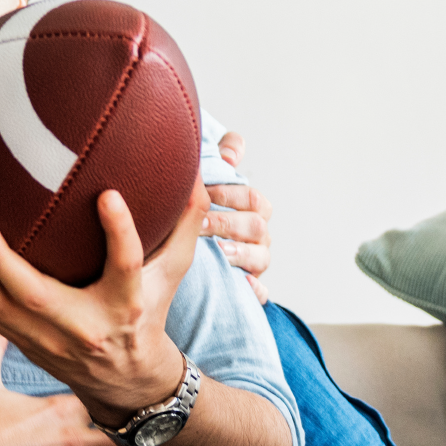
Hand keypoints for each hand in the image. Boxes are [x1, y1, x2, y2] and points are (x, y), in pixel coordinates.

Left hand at [0, 186, 208, 427]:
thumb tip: (197, 178)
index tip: (107, 197)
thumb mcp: (172, 277)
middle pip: (36, 295)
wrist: (126, 382)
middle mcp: (82, 325)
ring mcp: (46, 338)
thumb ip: (184, 229)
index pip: (126, 266)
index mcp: (125, 304)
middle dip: (1, 259)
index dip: (119, 233)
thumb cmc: (148, 315)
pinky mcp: (21, 340)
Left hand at [204, 131, 271, 303]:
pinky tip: (242, 285)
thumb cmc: (203, 215)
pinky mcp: (251, 288)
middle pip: (257, 226)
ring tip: (219, 252)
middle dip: (228, 223)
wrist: (184, 257)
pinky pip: (261, 293)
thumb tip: (230, 152)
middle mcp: (259, 235)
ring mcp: (256, 262)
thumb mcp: (210, 183)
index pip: (253, 198)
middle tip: (201, 224)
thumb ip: (223, 157)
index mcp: (253, 209)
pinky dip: (255, 290)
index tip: (207, 192)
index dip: (232, 194)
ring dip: (241, 253)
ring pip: (262, 257)